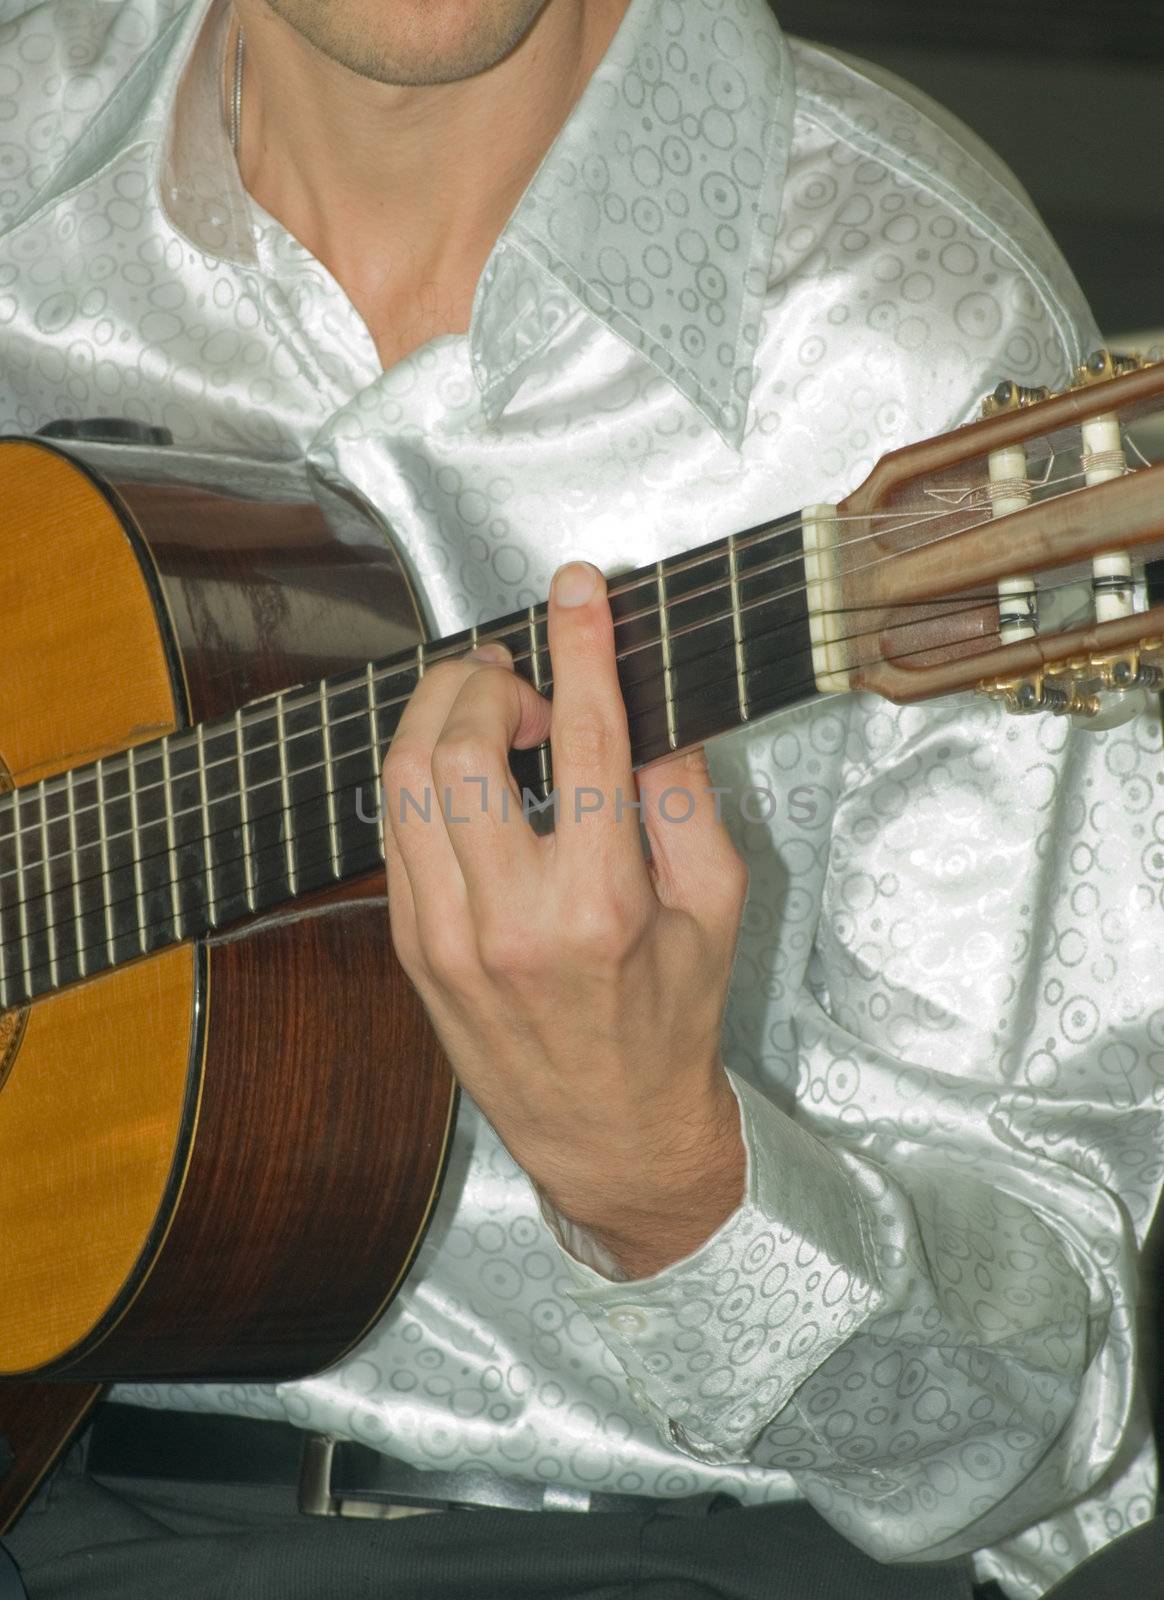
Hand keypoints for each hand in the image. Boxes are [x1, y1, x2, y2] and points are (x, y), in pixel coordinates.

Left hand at [381, 561, 746, 1276]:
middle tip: (525, 678)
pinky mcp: (410, 948)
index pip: (582, 739)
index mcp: (601, 907)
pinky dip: (420, 771)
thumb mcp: (717, 911)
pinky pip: (392, 829)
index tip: (578, 586)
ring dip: (440, 714)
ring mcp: (445, 937)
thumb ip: (684, 801)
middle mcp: (510, 920)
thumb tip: (646, 712)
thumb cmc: (670, 1023)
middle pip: (462, 746)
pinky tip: (460, 769)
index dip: (582, 645)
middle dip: (488, 678)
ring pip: (405, 780)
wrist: (605, 1134)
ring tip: (489, 708)